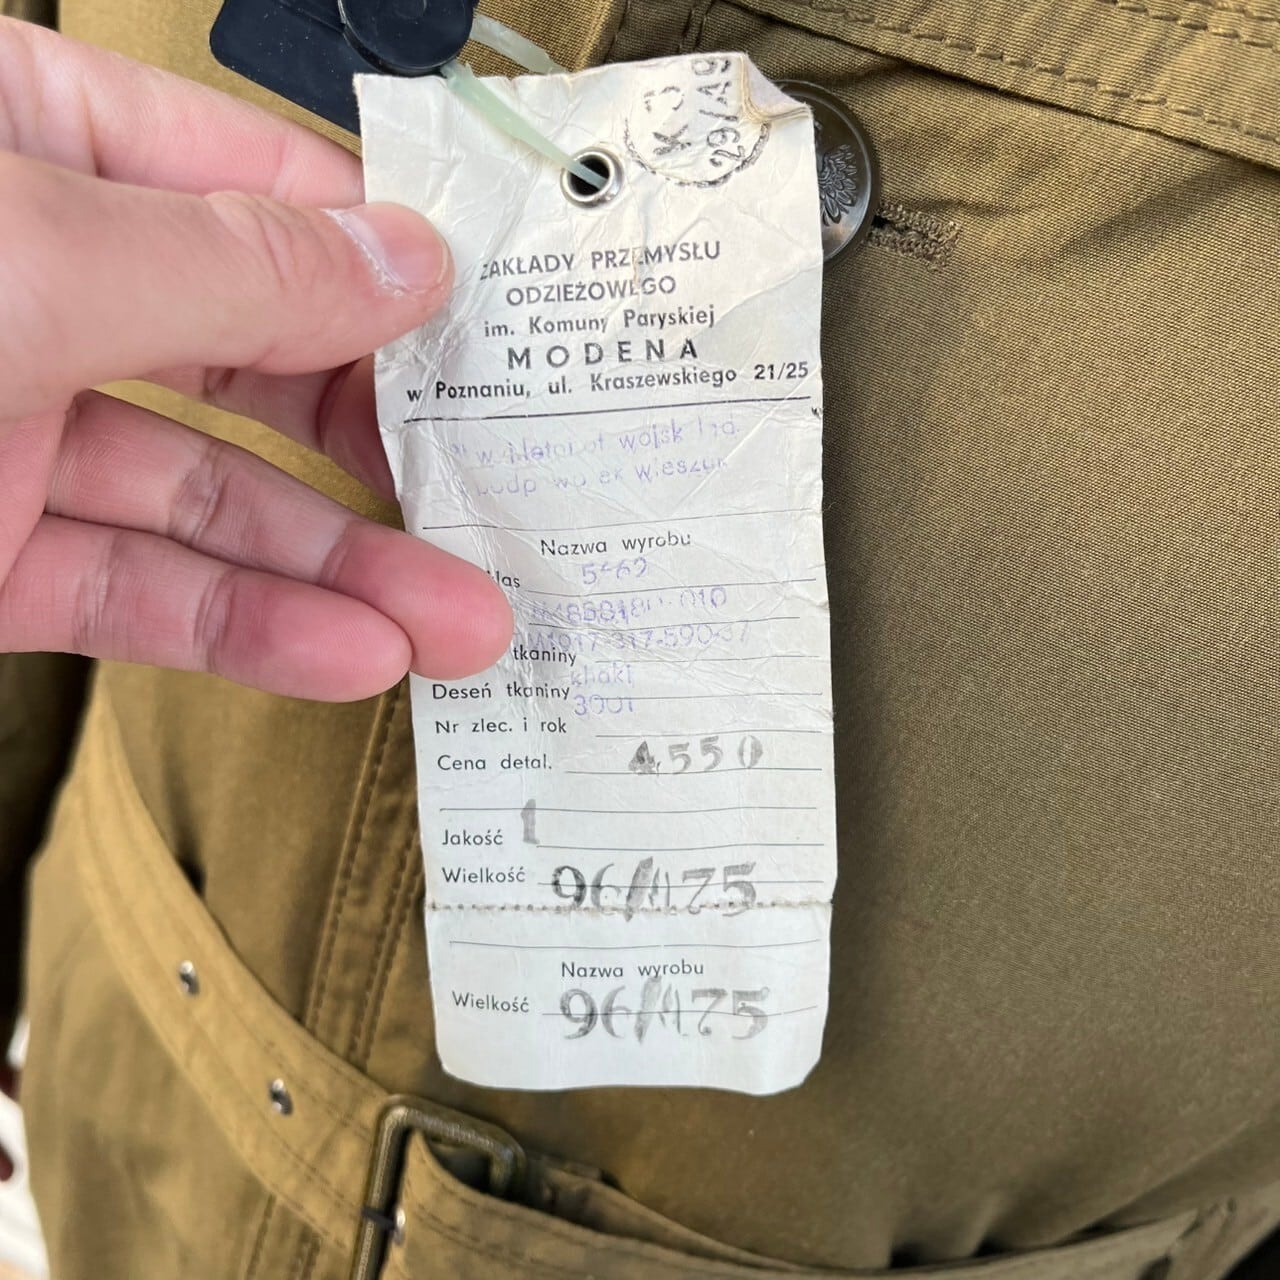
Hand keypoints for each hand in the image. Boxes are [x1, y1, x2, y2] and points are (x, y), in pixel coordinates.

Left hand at [0, 19, 511, 699]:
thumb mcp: (28, 252)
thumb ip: (227, 265)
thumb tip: (398, 260)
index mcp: (25, 146)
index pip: (252, 187)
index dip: (384, 258)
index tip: (493, 326)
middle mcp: (30, 285)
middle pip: (258, 360)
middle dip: (386, 442)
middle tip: (493, 484)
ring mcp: (4, 428)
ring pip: (211, 498)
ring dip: (345, 569)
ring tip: (459, 614)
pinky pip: (138, 591)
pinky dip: (245, 629)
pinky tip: (346, 652)